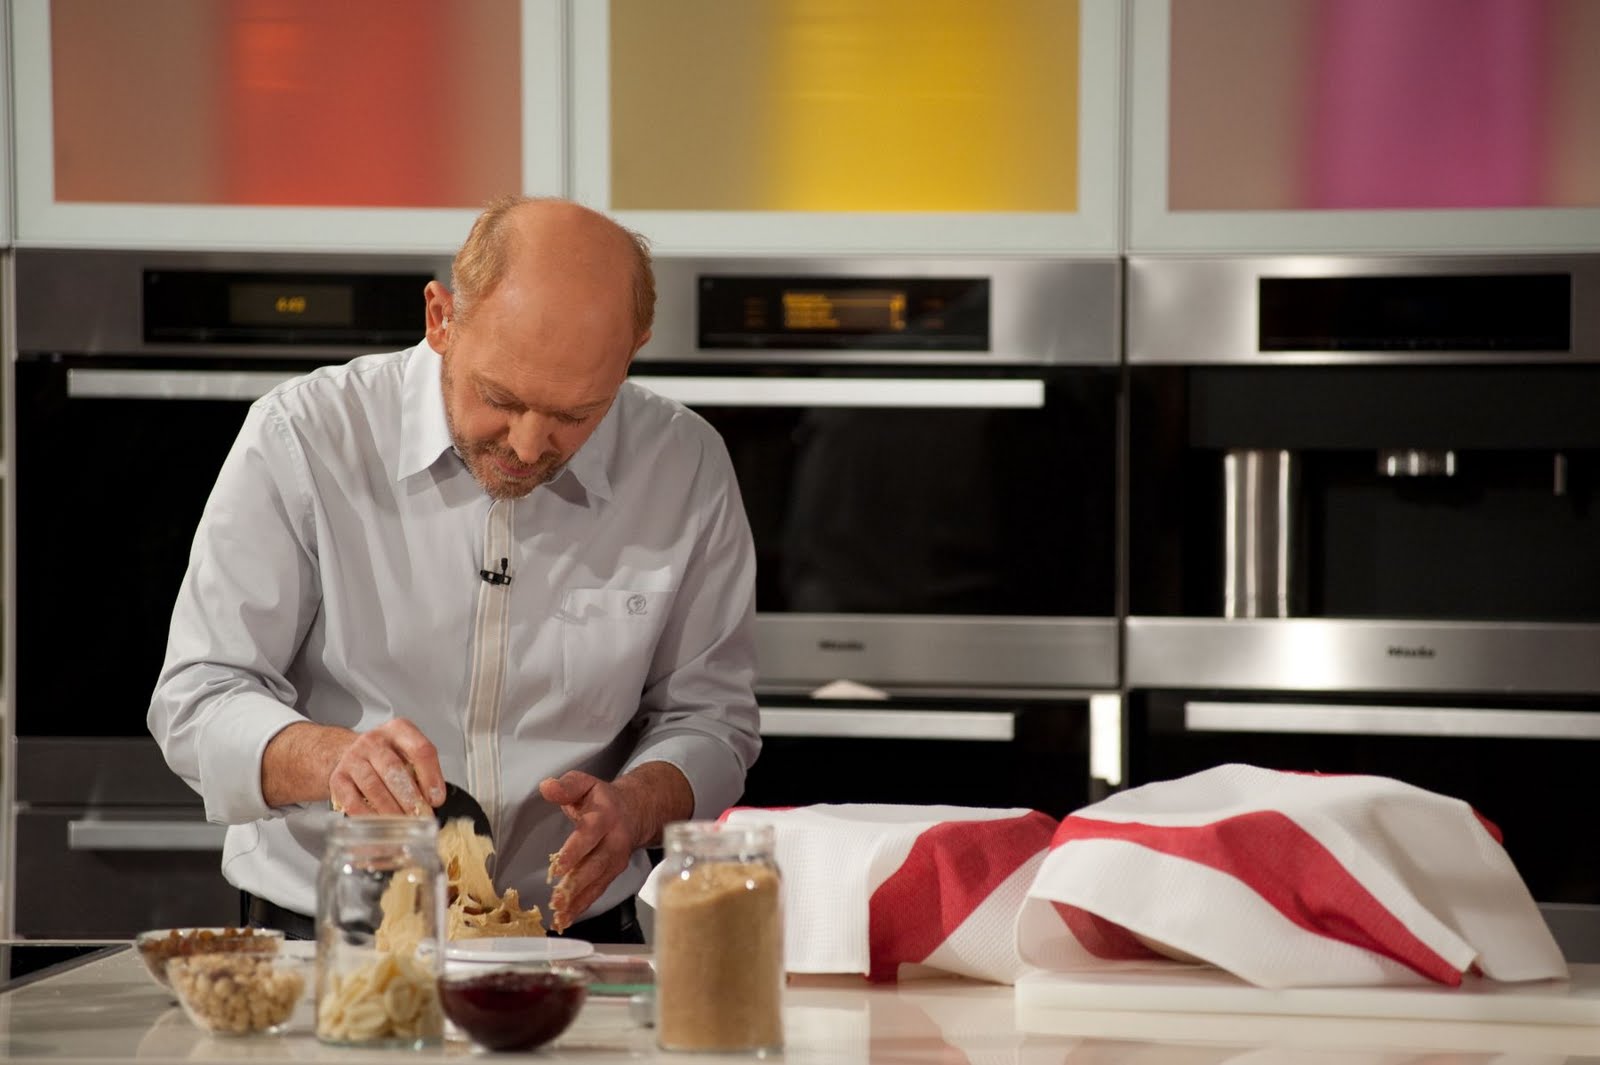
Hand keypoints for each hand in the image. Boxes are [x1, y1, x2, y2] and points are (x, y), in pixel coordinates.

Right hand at [327, 719, 445, 816]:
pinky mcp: (337, 778)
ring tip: (404, 824)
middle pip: (394, 769)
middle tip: (421, 817)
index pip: (420, 749)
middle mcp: (373, 740)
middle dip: (410, 798)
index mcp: (399, 730)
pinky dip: (369, 817)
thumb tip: (433, 801)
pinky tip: (381, 825)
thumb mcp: (409, 755)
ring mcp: (352, 758)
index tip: (436, 799)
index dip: (431, 777)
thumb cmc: (388, 758)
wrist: (351, 755)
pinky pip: (353, 801)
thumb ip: (423, 773)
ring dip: (391, 810)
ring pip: (373, 787)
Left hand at [540, 771, 641, 932]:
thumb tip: (547, 787)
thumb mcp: (585, 784)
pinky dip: (582, 906)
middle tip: (556, 900)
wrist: (636, 810)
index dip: (574, 851)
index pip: (589, 834)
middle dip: (576, 884)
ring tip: (559, 915)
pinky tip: (566, 918)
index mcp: (606, 815)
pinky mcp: (613, 873)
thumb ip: (567, 786)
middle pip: (596, 864)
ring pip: (597, 882)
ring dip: (578, 900)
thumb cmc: (602, 799)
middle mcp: (615, 840)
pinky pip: (598, 891)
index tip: (556, 866)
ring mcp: (616, 859)